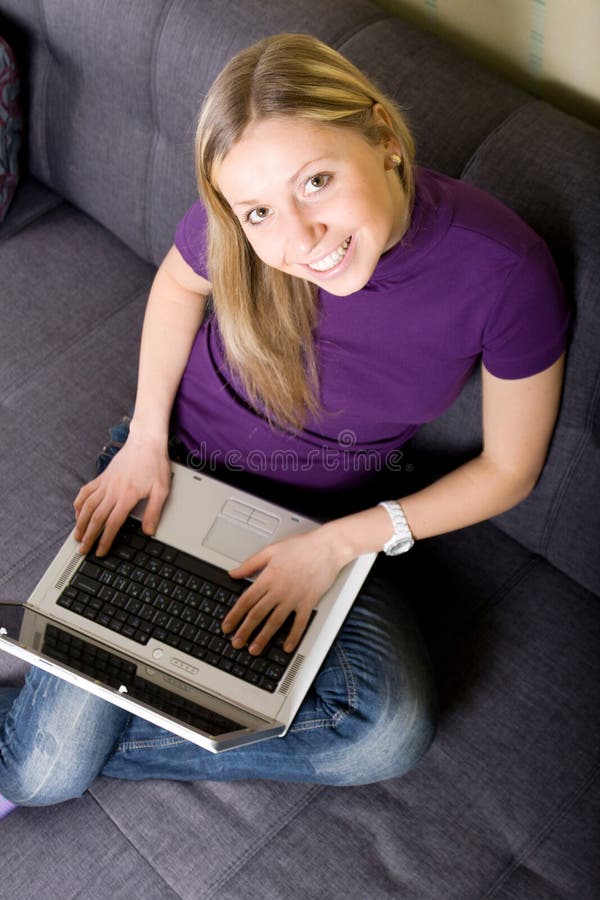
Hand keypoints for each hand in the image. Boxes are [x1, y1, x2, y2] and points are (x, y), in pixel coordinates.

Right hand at [73, 432, 171, 556]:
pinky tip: (77, 512)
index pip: (112, 523)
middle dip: (88, 536)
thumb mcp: (161, 489)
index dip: (105, 539)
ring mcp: (105, 483)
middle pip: (96, 518)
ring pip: (88, 506)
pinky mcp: (102, 477)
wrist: (146, 441)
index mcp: (127, 495)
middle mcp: (113, 490)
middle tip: (83, 550)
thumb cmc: (155, 464)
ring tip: (76, 536)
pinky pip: (86, 491)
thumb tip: (149, 531)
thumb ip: (154, 511)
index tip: (100, 551)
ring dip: (80, 523)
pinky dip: (79, 503)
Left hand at [222, 527, 346, 654]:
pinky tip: (287, 647)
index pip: (246, 600)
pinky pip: (299, 623)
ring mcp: (294, 598)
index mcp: (268, 577)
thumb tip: (233, 573)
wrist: (327, 547)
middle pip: (257, 614)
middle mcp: (279, 589)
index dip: (234, 615)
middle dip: (245, 631)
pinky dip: (293, 637)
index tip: (227, 626)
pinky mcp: (309, 602)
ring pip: (275, 622)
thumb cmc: (301, 547)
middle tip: (236, 643)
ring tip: (254, 649)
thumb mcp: (271, 550)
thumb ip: (250, 564)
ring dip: (263, 638)